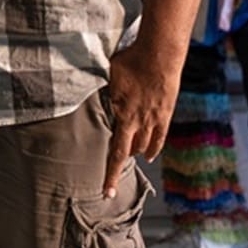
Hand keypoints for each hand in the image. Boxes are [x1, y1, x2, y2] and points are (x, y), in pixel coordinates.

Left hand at [103, 41, 182, 197]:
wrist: (159, 54)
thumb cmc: (129, 61)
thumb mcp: (106, 75)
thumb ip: (100, 88)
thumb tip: (82, 86)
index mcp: (122, 115)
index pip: (116, 153)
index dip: (111, 175)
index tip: (107, 193)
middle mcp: (138, 122)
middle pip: (129, 151)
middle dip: (121, 163)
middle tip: (112, 170)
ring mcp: (154, 119)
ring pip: (144, 146)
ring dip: (135, 152)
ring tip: (128, 155)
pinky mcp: (165, 114)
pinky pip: (160, 138)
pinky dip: (153, 148)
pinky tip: (148, 155)